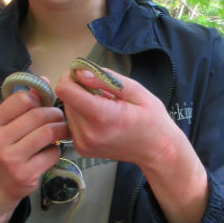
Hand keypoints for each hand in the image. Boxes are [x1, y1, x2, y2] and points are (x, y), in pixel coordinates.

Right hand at [0, 87, 69, 222]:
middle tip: (59, 118)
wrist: (2, 183)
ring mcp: (11, 159)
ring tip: (62, 131)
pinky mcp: (26, 174)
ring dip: (60, 130)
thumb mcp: (9, 124)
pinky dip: (57, 150)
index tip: (44, 104)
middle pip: (38, 115)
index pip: (22, 98)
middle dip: (54, 114)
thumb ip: (24, 102)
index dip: (39, 98)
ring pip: (47, 133)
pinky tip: (51, 151)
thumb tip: (43, 79)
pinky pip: (52, 153)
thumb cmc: (9, 147)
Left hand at [55, 65, 208, 222]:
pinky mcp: (82, 149)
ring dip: (80, 102)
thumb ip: (105, 79)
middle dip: (79, 89)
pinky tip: (101, 117)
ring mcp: (84, 144)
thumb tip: (79, 71)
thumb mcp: (135, 90)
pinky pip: (72, 122)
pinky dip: (82, 115)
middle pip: (66, 99)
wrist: (157, 151)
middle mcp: (88, 134)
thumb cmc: (152, 119)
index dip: (71, 76)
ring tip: (104, 106)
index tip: (85, 73)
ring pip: (67, 110)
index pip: (66, 90)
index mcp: (103, 117)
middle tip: (103, 92)